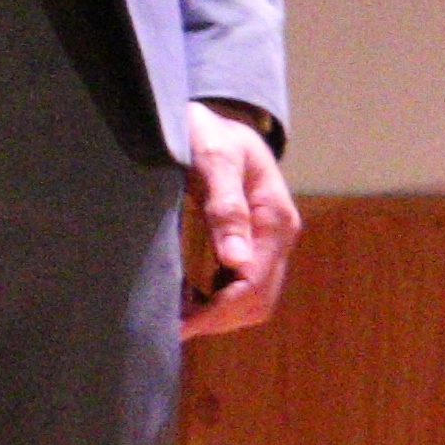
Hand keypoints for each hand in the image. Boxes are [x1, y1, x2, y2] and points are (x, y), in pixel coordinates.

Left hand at [182, 102, 297, 335]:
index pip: (253, 286)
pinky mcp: (255, 245)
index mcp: (274, 221)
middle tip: (165, 325)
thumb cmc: (210, 132)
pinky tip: (184, 298)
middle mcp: (279, 238)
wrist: (219, 119)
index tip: (173, 323)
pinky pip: (243, 288)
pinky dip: (216, 303)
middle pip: (257, 303)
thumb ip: (225, 206)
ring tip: (172, 314)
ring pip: (253, 301)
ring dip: (216, 315)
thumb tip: (235, 262)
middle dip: (215, 321)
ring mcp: (270, 243)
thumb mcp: (213, 158)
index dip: (215, 313)